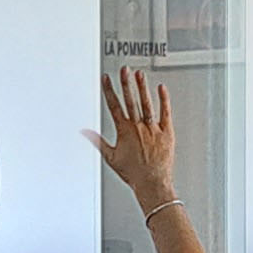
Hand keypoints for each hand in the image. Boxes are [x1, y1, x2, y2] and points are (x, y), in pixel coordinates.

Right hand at [85, 69, 175, 212]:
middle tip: (124, 70)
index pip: (114, 106)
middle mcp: (138, 127)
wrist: (152, 182)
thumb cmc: (133, 173)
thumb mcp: (111, 158)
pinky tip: (162, 88)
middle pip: (130, 101)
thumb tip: (85, 132)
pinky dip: (164, 100)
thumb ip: (98, 141)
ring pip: (146, 104)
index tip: (106, 79)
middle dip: (125, 84)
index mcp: (124, 132)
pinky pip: (165, 112)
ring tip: (139, 74)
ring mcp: (153, 128)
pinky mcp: (166, 132)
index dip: (109, 91)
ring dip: (142, 88)